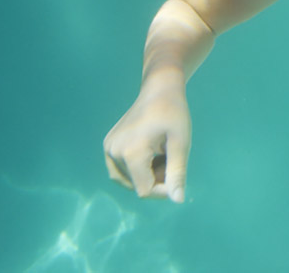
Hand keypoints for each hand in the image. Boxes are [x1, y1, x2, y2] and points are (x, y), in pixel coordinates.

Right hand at [103, 84, 191, 202]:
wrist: (159, 89)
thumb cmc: (174, 114)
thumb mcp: (181, 143)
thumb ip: (177, 173)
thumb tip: (177, 200)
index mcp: (131, 152)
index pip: (145, 190)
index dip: (163, 190)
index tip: (177, 176)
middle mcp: (113, 152)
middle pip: (137, 185)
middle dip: (156, 179)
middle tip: (170, 156)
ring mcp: (108, 149)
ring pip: (128, 180)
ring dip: (147, 175)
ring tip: (160, 153)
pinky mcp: (107, 145)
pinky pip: (121, 170)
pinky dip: (137, 168)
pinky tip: (150, 151)